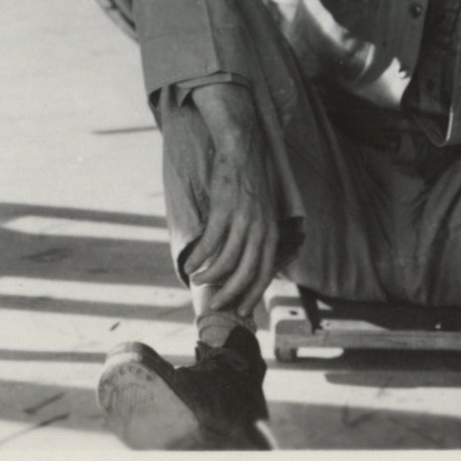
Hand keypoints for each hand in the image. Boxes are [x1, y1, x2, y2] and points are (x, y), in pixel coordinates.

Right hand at [177, 84, 279, 317]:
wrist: (243, 148)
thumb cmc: (249, 183)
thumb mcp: (262, 213)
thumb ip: (257, 237)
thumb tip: (245, 263)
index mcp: (271, 233)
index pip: (264, 273)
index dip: (253, 295)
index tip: (242, 311)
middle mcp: (260, 231)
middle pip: (246, 274)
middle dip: (231, 294)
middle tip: (216, 305)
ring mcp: (242, 221)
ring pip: (226, 262)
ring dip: (210, 276)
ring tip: (197, 281)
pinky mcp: (224, 210)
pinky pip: (210, 243)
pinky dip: (199, 258)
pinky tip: (190, 264)